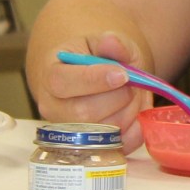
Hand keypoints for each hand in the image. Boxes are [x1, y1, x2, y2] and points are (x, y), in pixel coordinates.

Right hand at [37, 31, 152, 152]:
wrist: (96, 78)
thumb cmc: (98, 58)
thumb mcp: (105, 42)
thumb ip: (111, 42)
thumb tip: (110, 42)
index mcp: (52, 76)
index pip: (62, 83)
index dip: (94, 80)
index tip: (122, 74)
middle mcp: (54, 108)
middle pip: (84, 112)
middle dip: (119, 96)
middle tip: (131, 81)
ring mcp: (70, 133)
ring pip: (104, 132)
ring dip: (129, 110)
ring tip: (132, 93)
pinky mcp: (93, 148)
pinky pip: (119, 147)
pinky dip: (137, 130)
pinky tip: (137, 112)